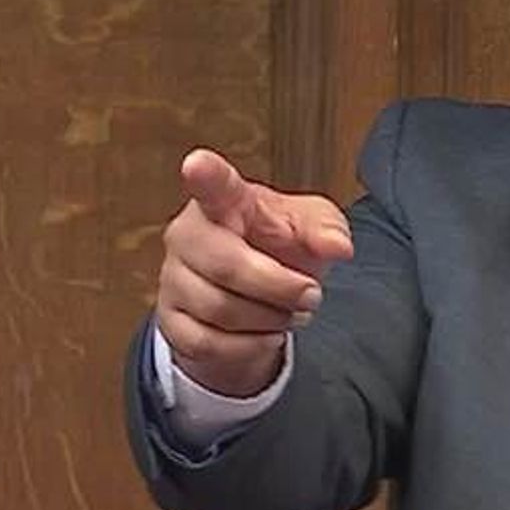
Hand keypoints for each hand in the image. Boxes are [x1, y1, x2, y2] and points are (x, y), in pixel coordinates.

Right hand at [156, 149, 353, 396]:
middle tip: (312, 294)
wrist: (261, 293)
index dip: (205, 175)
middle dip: (281, 287)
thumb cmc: (281, 244)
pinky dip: (249, 346)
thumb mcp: (313, 227)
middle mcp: (188, 234)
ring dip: (270, 318)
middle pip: (228, 266)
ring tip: (292, 312)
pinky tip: (267, 334)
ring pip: (220, 309)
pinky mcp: (170, 320)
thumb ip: (327, 229)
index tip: (197, 163)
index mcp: (226, 201)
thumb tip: (339, 248)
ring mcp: (172, 278)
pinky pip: (207, 343)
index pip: (214, 185)